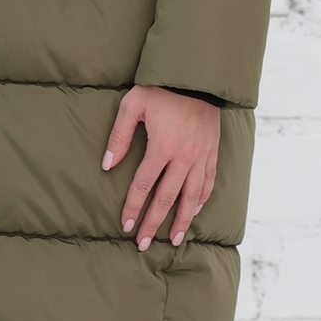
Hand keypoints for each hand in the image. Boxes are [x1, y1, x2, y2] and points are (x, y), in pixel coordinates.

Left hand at [102, 85, 219, 250]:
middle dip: (154, 223)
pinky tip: (195, 212)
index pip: (143, 185)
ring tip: (175, 240)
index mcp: (162, 146)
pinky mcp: (212, 152)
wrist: (197, 75)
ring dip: (182, 220)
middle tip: (144, 244)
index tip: (126, 226)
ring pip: (192, 196)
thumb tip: (107, 164)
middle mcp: (184, 157)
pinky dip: (202, 200)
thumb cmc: (161, 88)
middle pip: (167, 198)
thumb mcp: (133, 104)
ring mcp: (201, 156)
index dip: (133, 207)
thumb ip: (119, 136)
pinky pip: (209, 182)